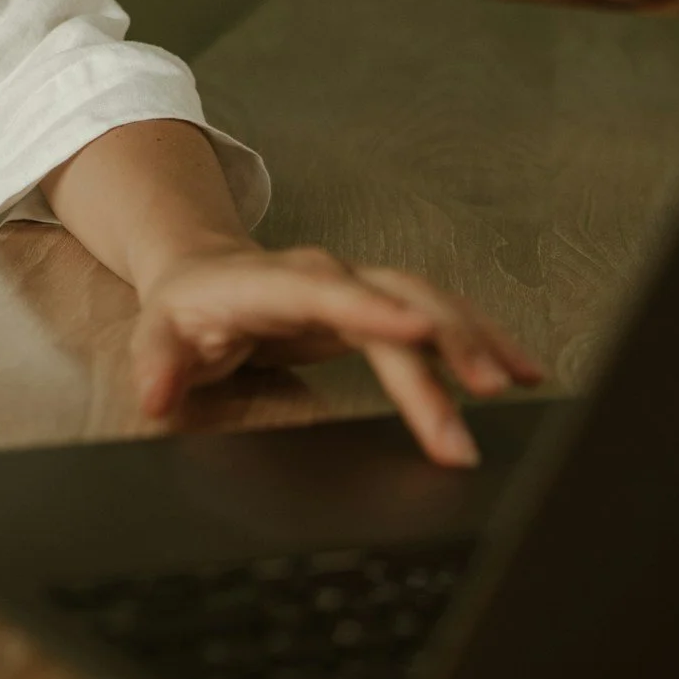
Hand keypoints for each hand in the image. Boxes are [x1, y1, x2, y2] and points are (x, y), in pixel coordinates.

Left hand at [129, 243, 546, 466]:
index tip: (420, 332)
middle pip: (394, 307)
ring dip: (475, 341)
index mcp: (273, 282)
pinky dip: (482, 339)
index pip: (328, 292)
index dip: (374, 310)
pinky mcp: (382, 306)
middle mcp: (328, 276)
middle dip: (441, 350)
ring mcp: (360, 286)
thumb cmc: (185, 309)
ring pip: (430, 302)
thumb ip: (157, 365)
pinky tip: (523, 368)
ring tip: (519, 383)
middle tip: (480, 405)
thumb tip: (157, 396)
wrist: (204, 272)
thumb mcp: (155, 335)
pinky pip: (441, 316)